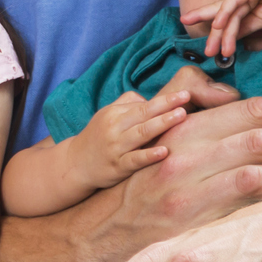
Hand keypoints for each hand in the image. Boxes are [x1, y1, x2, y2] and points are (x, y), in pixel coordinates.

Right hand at [66, 87, 191, 190]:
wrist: (75, 164)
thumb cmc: (98, 137)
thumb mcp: (107, 116)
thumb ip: (127, 104)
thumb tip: (150, 99)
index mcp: (113, 114)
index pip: (143, 105)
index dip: (164, 100)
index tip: (184, 94)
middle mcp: (114, 128)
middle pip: (143, 114)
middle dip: (166, 106)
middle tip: (186, 99)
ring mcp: (115, 148)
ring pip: (141, 133)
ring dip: (162, 123)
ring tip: (181, 116)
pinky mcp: (117, 166)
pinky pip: (134, 160)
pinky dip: (149, 155)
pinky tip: (164, 152)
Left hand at [181, 0, 261, 57]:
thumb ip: (256, 33)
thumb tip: (246, 47)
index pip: (232, 17)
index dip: (222, 33)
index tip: (215, 49)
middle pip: (224, 14)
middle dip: (213, 33)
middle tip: (205, 49)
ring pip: (228, 12)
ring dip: (220, 33)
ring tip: (213, 50)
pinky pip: (233, 1)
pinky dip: (224, 14)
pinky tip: (217, 26)